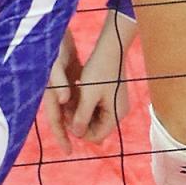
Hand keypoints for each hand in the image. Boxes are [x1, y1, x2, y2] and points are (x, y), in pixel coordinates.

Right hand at [42, 36, 83, 154]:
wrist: (52, 23)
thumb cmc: (51, 43)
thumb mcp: (55, 64)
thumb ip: (57, 82)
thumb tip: (62, 103)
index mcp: (48, 89)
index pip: (53, 119)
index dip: (60, 135)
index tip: (69, 151)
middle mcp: (51, 88)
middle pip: (60, 114)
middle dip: (70, 129)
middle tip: (82, 143)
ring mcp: (57, 80)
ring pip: (66, 104)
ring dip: (76, 116)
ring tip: (89, 127)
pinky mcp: (64, 70)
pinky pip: (71, 91)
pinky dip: (77, 100)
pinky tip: (86, 104)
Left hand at [67, 26, 130, 145]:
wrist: (111, 48)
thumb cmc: (99, 70)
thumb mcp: (87, 95)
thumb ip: (81, 117)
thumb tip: (77, 134)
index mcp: (115, 115)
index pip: (96, 136)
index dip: (79, 131)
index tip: (68, 118)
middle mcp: (118, 112)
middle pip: (96, 127)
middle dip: (80, 121)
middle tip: (67, 108)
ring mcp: (116, 104)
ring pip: (95, 117)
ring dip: (82, 112)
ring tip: (70, 99)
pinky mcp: (113, 96)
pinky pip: (98, 107)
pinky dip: (87, 104)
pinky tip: (78, 93)